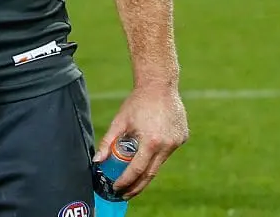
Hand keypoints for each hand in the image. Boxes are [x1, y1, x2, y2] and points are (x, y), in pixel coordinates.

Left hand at [94, 83, 188, 198]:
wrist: (159, 85)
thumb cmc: (137, 102)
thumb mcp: (119, 121)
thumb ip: (108, 142)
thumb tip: (97, 160)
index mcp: (151, 142)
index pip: (137, 170)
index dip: (126, 182)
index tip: (117, 188)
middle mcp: (167, 145)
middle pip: (151, 174)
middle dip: (137, 186)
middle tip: (125, 194)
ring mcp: (176, 142)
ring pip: (160, 163)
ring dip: (147, 170)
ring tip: (133, 177)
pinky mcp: (183, 138)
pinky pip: (167, 152)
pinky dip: (157, 154)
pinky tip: (149, 150)